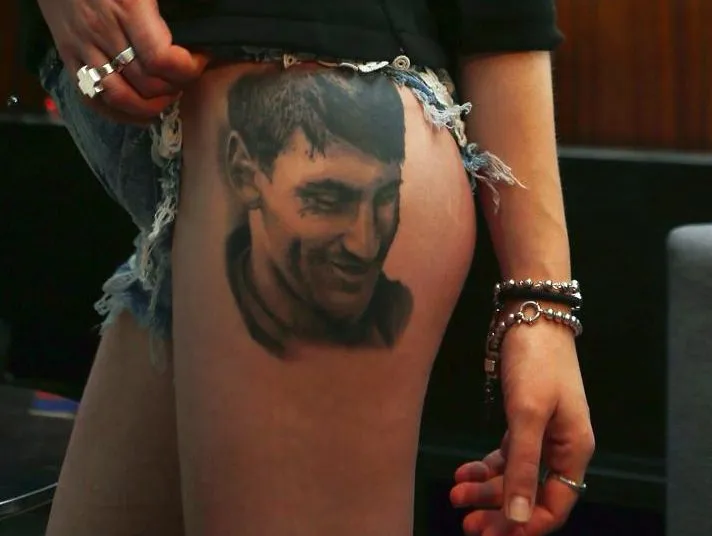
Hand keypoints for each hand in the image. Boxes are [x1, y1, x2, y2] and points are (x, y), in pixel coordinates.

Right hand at [37, 0, 208, 123]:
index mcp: (127, 6)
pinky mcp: (67, 55)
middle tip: (185, 79)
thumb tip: (199, 22)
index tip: (200, 60)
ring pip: (119, 97)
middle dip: (174, 88)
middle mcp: (103, 30)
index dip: (188, 68)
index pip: (161, 59)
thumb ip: (166, 3)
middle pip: (146, 83)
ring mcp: (82, 46)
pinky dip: (119, 114)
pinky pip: (92, 98)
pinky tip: (140, 114)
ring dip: (149, 107)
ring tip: (166, 98)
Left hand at [450, 320, 594, 534]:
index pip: (555, 505)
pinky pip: (506, 454)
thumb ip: (524, 467)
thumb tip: (522, 518)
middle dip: (500, 511)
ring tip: (456, 496)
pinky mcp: (524, 418)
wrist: (529, 314)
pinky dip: (485, 466)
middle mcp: (562, 446)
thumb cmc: (535, 362)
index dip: (525, 526)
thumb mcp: (527, 414)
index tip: (491, 535)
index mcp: (575, 450)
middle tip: (467, 524)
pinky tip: (464, 472)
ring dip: (487, 489)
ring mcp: (542, 432)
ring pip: (515, 475)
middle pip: (532, 494)